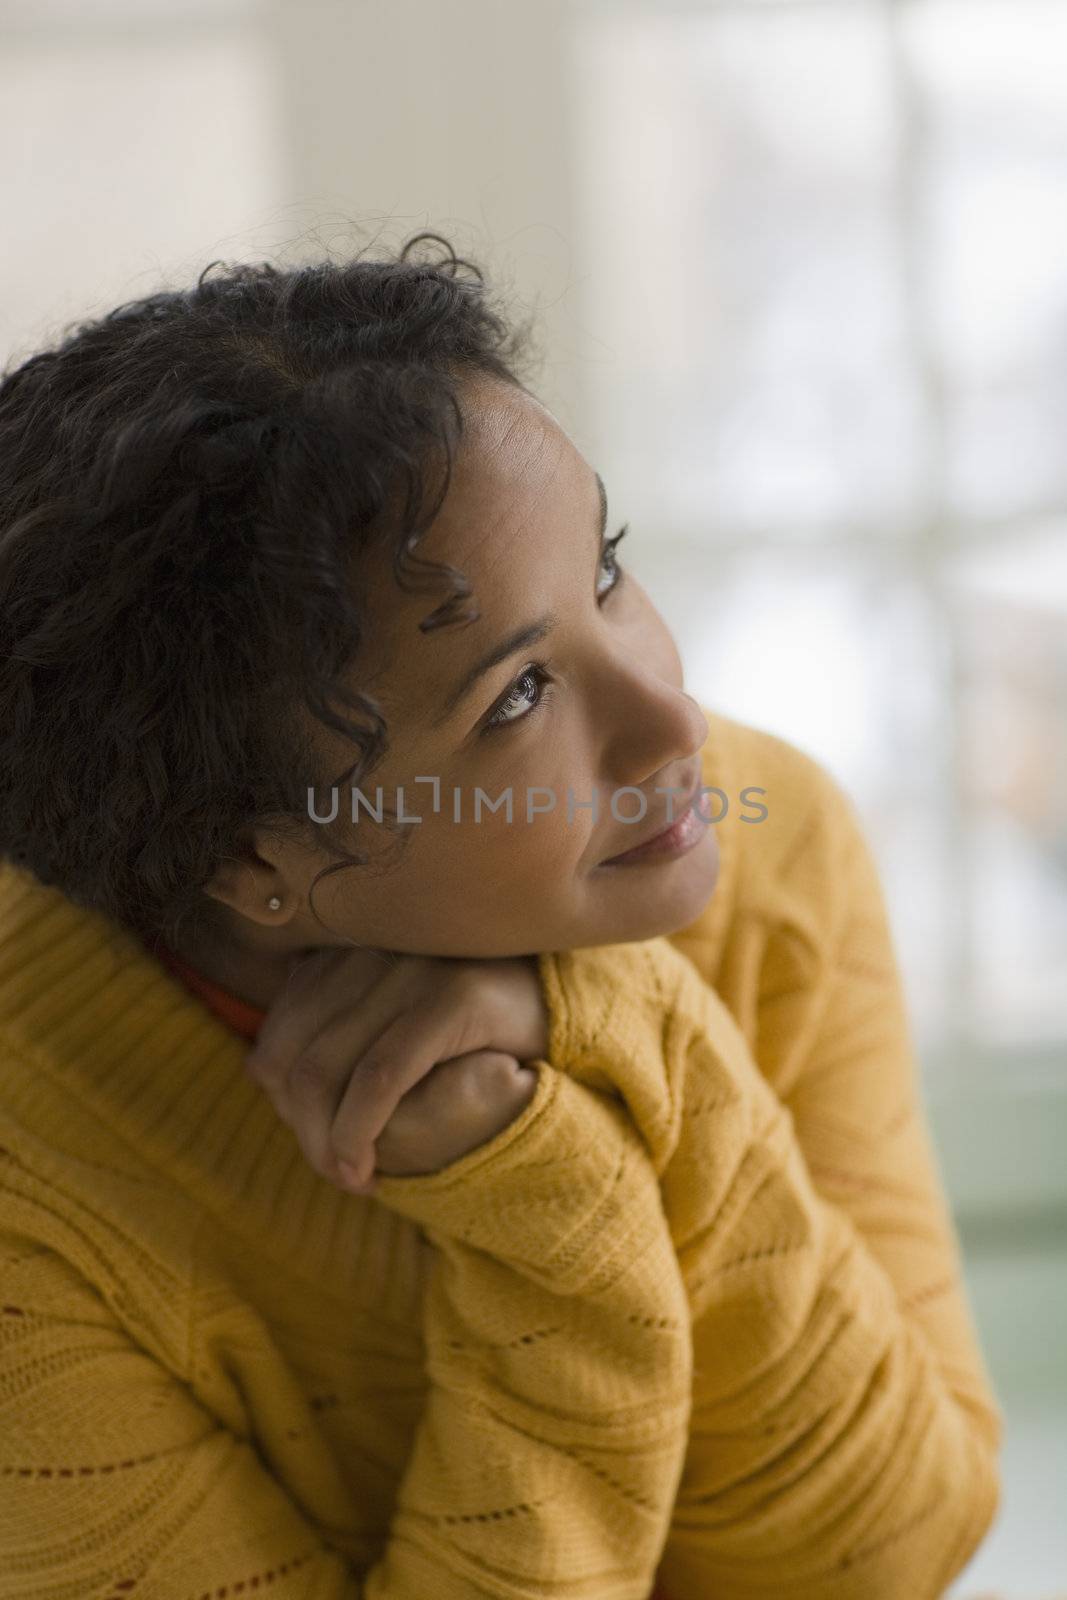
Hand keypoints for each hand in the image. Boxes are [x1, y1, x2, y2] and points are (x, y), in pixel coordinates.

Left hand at [243, 946, 548, 1195]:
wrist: (567, 1012)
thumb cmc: (472, 1024)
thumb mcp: (396, 1019)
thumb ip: (337, 1030)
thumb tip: (259, 1069)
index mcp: (354, 945)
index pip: (282, 1026)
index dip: (280, 1093)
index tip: (311, 1137)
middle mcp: (376, 948)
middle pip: (292, 1053)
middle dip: (301, 1126)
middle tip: (333, 1169)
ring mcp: (412, 969)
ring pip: (324, 1068)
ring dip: (324, 1140)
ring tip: (350, 1175)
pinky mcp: (452, 999)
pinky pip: (380, 1075)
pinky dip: (356, 1129)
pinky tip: (363, 1164)